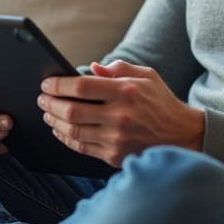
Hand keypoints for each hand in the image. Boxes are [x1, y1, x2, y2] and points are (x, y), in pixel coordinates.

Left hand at [38, 60, 204, 167]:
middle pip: (72, 111)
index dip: (59, 85)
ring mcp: (116, 139)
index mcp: (126, 92)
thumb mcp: (146, 76)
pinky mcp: (114, 155)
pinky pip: (81, 147)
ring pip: (73, 131)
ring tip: (47, 113)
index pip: (82, 87)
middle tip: (41, 98)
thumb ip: (117, 69)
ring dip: (54, 122)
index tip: (47, 83)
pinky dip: (65, 139)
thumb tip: (90, 68)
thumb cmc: (161, 102)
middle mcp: (120, 116)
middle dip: (50, 103)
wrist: (182, 136)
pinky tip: (59, 130)